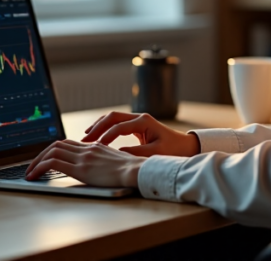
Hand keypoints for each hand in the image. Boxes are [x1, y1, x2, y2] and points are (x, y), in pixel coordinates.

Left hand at [24, 139, 144, 186]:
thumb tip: (100, 168)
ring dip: (36, 162)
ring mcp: (83, 158)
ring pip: (51, 152)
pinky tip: (34, 176)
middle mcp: (86, 149)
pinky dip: (39, 168)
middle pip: (56, 145)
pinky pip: (53, 164)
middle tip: (32, 166)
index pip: (67, 143)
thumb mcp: (117, 161)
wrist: (138, 170)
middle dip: (40, 155)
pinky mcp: (80, 168)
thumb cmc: (133, 170)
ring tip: (29, 173)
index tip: (45, 158)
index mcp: (94, 147)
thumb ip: (105, 160)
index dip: (53, 149)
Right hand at [80, 111, 199, 156]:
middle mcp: (139, 117)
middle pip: (112, 117)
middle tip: (84, 140)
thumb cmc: (173, 151)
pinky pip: (116, 123)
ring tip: (85, 137)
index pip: (118, 126)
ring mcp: (137, 120)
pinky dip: (105, 128)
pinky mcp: (136, 126)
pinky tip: (97, 136)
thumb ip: (136, 153)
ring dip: (99, 126)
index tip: (96, 147)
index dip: (106, 136)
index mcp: (144, 122)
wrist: (185, 147)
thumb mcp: (155, 154)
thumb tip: (117, 154)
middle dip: (97, 128)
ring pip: (112, 118)